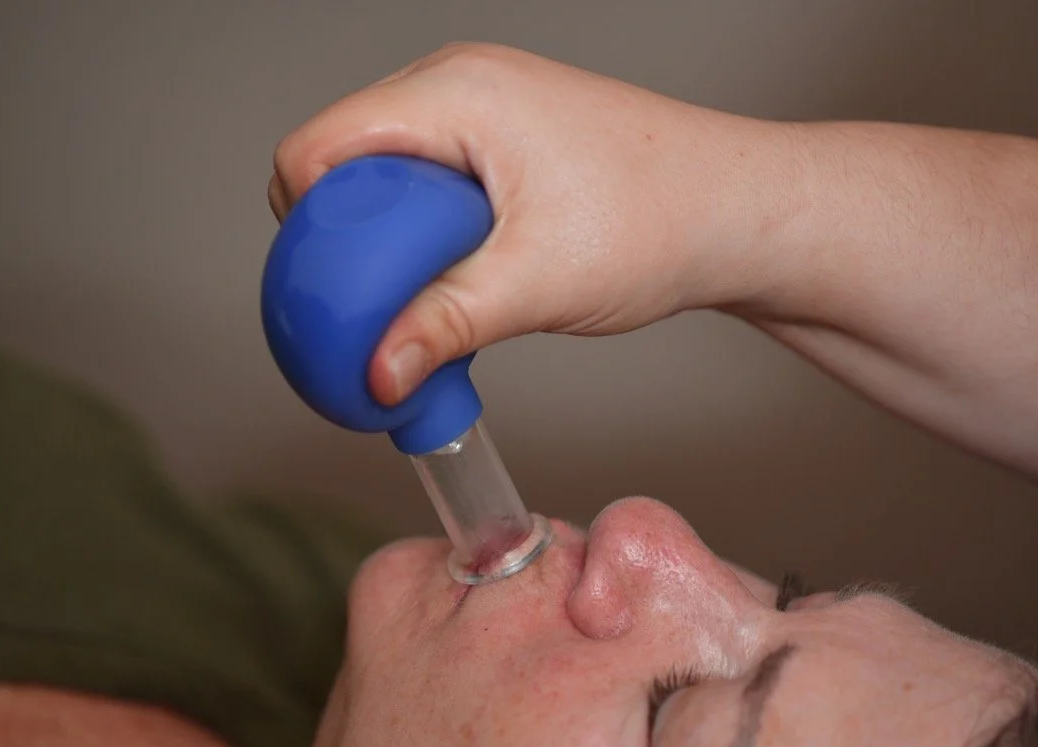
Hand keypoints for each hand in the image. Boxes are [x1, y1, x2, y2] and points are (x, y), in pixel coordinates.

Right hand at [269, 43, 787, 404]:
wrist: (737, 210)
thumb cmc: (658, 223)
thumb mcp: (538, 283)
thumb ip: (447, 323)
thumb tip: (377, 374)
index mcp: (455, 92)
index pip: (318, 144)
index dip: (299, 223)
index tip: (324, 296)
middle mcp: (458, 80)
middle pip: (344, 156)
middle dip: (342, 237)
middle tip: (370, 307)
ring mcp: (482, 101)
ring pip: (385, 170)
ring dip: (385, 237)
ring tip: (416, 298)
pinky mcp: (502, 133)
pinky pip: (426, 175)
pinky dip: (421, 228)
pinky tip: (452, 275)